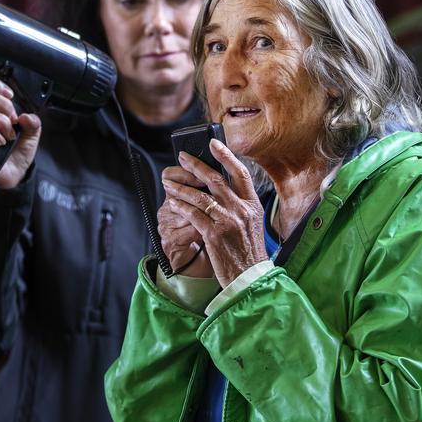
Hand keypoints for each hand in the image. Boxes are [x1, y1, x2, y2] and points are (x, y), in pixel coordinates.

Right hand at [0, 77, 41, 188]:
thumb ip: (33, 122)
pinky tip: (0, 141)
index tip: (10, 95)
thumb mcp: (31, 134)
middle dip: (3, 105)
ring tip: (9, 135)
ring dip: (1, 122)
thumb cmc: (18, 153)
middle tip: (13, 120)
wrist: (15, 176)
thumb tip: (25, 116)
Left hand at [163, 139, 266, 285]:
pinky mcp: (214, 235)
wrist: (250, 278)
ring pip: (200, 196)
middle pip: (215, 180)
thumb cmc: (248, 250)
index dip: (226, 155)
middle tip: (182, 157)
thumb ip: (240, 204)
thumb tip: (221, 186)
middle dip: (195, 166)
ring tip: (168, 182)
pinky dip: (181, 206)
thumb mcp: (252, 223)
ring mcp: (228, 222)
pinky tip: (173, 202)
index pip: (241, 173)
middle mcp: (242, 210)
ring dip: (181, 187)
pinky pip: (193, 215)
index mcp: (253, 205)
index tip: (213, 143)